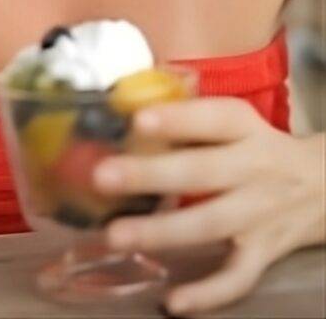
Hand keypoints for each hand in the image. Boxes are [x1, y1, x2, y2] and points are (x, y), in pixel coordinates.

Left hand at [92, 97, 324, 315]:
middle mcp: (254, 169)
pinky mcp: (265, 253)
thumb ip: (190, 118)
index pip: (215, 118)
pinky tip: (172, 302)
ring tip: (116, 234)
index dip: (178, 119)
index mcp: (246, 129)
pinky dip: (207, 294)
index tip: (138, 120)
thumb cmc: (259, 148)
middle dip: (152, 175)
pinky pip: (237, 278)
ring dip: (162, 231)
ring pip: (211, 224)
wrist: (323, 187)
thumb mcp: (236, 122)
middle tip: (104, 175)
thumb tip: (123, 109)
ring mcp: (260, 214)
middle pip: (203, 171)